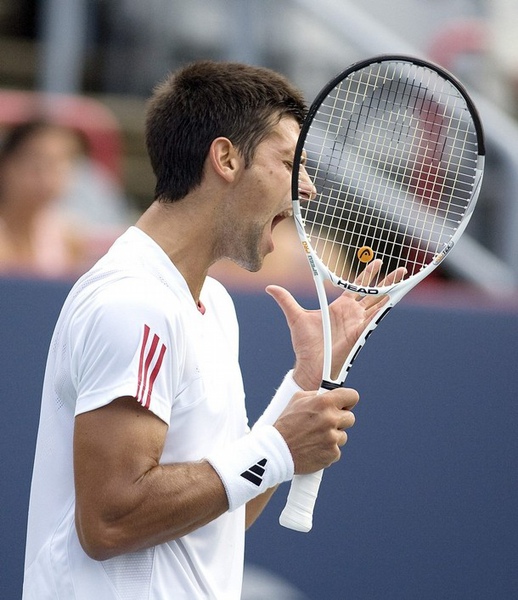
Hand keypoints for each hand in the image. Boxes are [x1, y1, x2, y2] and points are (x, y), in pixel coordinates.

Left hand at [266, 260, 405, 389]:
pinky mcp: (360, 331)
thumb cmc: (304, 344)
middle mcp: (352, 313)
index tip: (376, 261)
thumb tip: (269, 287)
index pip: (356, 287)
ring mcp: (358, 322)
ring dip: (391, 289)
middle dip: (386, 280)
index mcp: (340, 307)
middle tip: (399, 268)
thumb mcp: (294, 316)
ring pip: (379, 302)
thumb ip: (285, 300)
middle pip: (372, 292)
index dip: (366, 275)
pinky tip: (395, 296)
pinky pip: (376, 316)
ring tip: (403, 276)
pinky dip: (386, 307)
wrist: (310, 363)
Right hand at [273, 387, 358, 473]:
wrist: (277, 450)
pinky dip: (327, 449)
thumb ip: (317, 395)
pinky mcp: (332, 453)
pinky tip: (314, 447)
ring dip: (332, 436)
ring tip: (315, 437)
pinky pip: (336, 450)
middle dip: (339, 420)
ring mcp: (332, 438)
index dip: (348, 400)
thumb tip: (329, 394)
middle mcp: (331, 419)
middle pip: (350, 418)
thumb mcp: (297, 400)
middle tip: (325, 422)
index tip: (344, 404)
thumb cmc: (286, 424)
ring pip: (343, 435)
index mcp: (324, 402)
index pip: (352, 396)